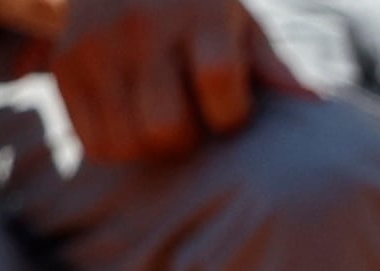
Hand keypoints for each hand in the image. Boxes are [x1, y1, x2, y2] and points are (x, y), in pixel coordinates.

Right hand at [50, 0, 299, 163]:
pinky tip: (131, 122)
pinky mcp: (66, 65)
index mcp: (196, 14)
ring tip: (160, 121)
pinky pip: (94, 143)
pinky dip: (118, 147)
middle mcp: (140, 29)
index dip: (231, 114)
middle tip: (190, 119)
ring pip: (129, 142)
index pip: (219, 84)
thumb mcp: (239, 20)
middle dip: (188, 139)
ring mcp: (96, 48)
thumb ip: (272, 63)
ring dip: (152, 148)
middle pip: (167, 127)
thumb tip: (314, 102)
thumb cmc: (197, 5)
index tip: (229, 109)